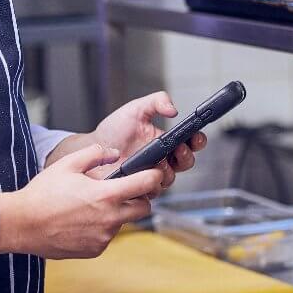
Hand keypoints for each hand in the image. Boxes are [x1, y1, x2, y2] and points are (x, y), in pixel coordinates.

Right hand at [0, 144, 163, 258]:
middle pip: (144, 208)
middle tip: (123, 190)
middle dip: (139, 198)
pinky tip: (81, 220)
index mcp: (105, 195)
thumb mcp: (67, 164)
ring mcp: (103, 237)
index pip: (145, 185)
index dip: (154, 176)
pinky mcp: (95, 250)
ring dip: (116, 213)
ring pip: (123, 222)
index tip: (155, 173)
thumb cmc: (42, 194)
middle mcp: (109, 219)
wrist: (22, 224)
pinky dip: (101, 227)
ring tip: (90, 205)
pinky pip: (107, 236)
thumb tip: (114, 153)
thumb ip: (95, 154)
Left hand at [87, 91, 206, 187]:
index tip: (195, 136)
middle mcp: (163, 159)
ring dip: (166, 170)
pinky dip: (148, 183)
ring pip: (170, 178)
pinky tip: (140, 173)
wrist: (94, 147)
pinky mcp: (141, 187)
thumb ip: (156, 102)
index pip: (191, 142)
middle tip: (177, 148)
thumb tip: (173, 109)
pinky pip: (152, 191)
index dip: (197, 140)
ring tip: (156, 161)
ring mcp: (152, 174)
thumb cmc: (114, 129)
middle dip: (186, 155)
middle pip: (186, 162)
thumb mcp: (136, 109)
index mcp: (166, 140)